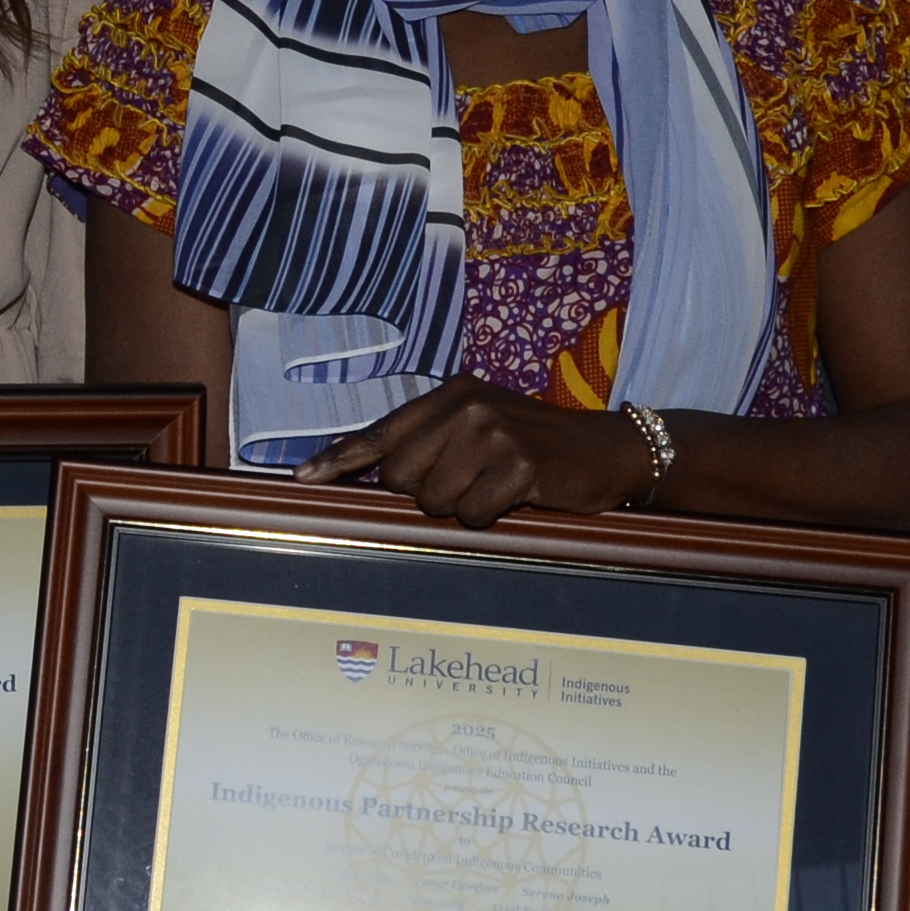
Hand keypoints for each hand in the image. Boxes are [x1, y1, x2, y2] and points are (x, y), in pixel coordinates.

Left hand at [304, 383, 660, 523]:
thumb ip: (428, 441)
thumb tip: (365, 468)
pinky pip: (472, 514)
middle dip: (426, 492)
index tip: (304, 478)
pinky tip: (514, 497)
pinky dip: (488, 517)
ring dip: (461, 506)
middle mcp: (466, 406)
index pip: (382, 432)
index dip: (340, 458)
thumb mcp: (479, 426)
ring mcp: (493, 433)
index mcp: (451, 393)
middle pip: (400, 477)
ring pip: (434, 501)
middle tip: (467, 481)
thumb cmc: (533, 445)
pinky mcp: (519, 466)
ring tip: (494, 486)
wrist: (605, 450)